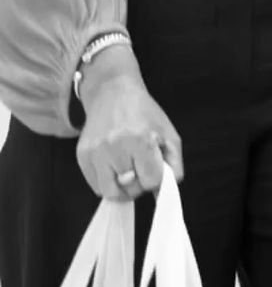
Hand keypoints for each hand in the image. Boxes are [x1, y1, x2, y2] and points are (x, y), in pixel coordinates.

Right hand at [76, 65, 183, 202]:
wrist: (112, 93)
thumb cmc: (144, 114)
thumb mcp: (168, 134)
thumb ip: (174, 166)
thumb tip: (163, 193)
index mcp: (141, 140)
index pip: (151, 181)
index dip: (155, 177)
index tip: (154, 165)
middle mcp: (116, 147)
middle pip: (131, 189)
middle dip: (139, 182)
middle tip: (140, 166)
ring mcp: (96, 153)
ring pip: (110, 193)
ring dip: (121, 188)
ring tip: (126, 170)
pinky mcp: (82, 156)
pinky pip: (95, 186)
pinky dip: (107, 182)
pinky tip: (113, 165)